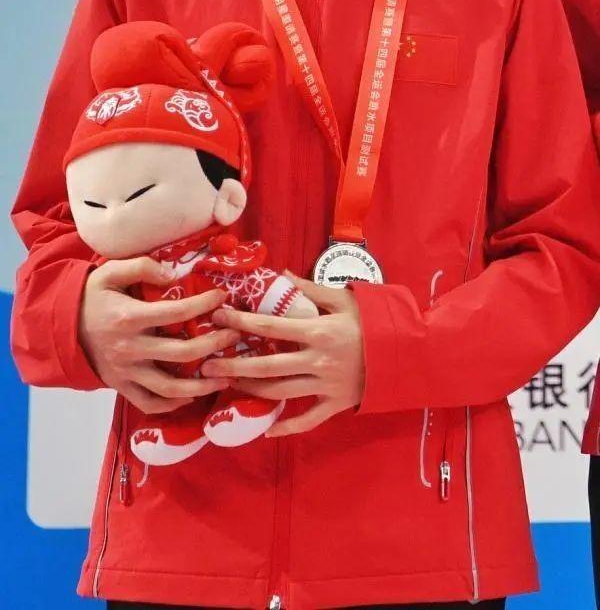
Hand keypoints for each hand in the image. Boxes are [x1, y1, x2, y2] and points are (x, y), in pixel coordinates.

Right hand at [79, 256, 240, 413]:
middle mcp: (130, 348)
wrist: (63, 326)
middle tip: (234, 334)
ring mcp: (126, 371)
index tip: (222, 296)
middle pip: (182, 352)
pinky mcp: (122, 386)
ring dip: (202, 385)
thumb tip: (173, 276)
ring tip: (225, 377)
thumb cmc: (93, 296)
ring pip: (170, 388)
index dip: (204, 304)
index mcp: (129, 317)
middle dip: (214, 343)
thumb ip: (142, 267)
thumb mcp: (111, 271)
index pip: (176, 313)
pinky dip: (172, 405)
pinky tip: (193, 395)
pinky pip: (149, 403)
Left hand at [201, 272, 365, 436]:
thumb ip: (311, 288)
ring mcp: (325, 385)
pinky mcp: (335, 404)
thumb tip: (281, 274)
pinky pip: (307, 420)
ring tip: (227, 385)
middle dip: (233, 365)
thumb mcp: (345, 298)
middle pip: (266, 365)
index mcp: (317, 331)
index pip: (270, 326)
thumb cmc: (374, 321)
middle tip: (206, 365)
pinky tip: (266, 429)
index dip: (241, 323)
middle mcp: (317, 360)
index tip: (218, 319)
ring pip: (280, 392)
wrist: (407, 352)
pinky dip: (286, 427)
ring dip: (250, 390)